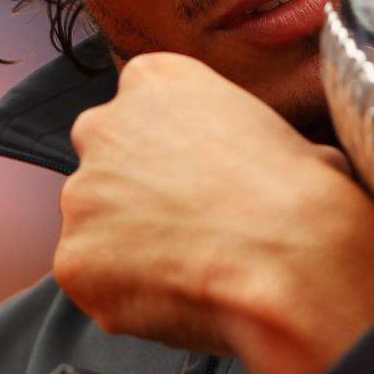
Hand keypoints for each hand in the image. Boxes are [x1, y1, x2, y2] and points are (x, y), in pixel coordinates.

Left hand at [56, 51, 373, 373]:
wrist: (293, 259)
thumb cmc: (300, 194)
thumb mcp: (276, 130)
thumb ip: (230, 136)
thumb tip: (254, 165)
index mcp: (155, 79)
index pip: (139, 109)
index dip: (169, 151)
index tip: (192, 177)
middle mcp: (104, 126)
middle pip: (107, 163)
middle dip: (136, 194)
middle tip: (188, 225)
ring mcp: (83, 195)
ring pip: (96, 225)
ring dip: (131, 246)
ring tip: (191, 266)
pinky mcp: (74, 259)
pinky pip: (94, 281)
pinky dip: (125, 295)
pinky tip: (177, 295)